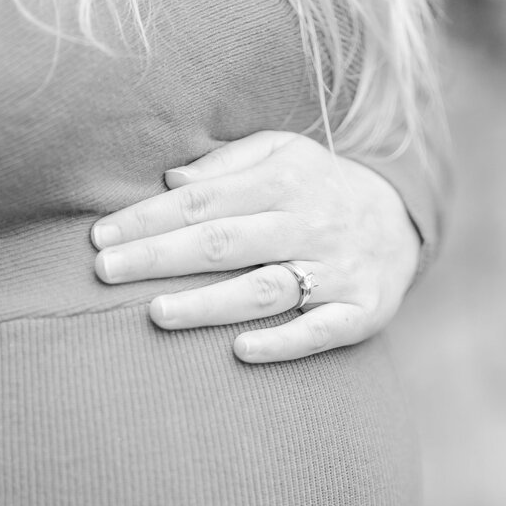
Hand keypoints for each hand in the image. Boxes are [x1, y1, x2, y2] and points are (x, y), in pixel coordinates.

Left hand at [91, 131, 420, 362]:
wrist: (403, 223)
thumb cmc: (320, 188)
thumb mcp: (283, 154)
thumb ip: (227, 164)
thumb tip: (169, 180)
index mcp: (284, 180)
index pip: (203, 200)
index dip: (149, 218)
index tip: (101, 237)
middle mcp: (309, 223)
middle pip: (224, 242)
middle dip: (160, 256)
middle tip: (105, 272)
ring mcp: (336, 270)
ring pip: (264, 289)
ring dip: (209, 303)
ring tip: (156, 313)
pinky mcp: (361, 311)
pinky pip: (320, 330)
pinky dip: (283, 343)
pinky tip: (240, 352)